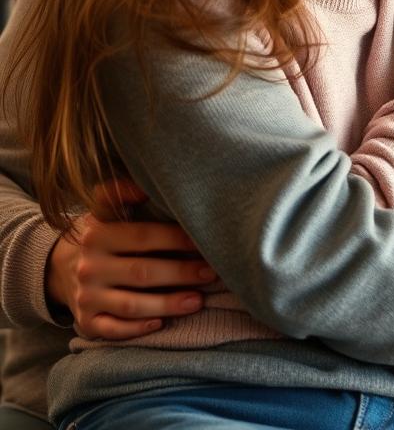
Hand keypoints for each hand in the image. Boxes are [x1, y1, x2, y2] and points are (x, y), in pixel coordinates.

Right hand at [44, 179, 215, 339]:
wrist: (60, 266)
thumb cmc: (102, 234)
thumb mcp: (104, 208)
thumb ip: (121, 191)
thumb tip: (144, 184)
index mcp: (98, 234)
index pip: (144, 237)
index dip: (177, 240)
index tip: (206, 242)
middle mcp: (89, 266)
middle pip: (142, 272)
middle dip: (182, 273)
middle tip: (213, 273)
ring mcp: (87, 296)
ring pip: (131, 304)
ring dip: (168, 304)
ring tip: (198, 301)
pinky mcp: (86, 322)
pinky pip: (112, 329)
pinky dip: (136, 329)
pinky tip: (161, 323)